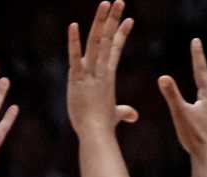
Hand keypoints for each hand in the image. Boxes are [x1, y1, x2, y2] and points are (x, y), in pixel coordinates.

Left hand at [67, 1, 138, 136]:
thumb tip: (134, 116)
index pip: (116, 49)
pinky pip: (74, 57)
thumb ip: (124, 112)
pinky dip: (73, 41)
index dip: (122, 33)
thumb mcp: (115, 115)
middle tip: (118, 1)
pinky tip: (72, 25)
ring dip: (101, 21)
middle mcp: (101, 70)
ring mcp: (90, 73)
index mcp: (108, 75)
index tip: (128, 20)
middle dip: (113, 19)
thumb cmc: (103, 126)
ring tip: (106, 3)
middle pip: (108, 39)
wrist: (96, 133)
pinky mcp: (76, 79)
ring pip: (96, 42)